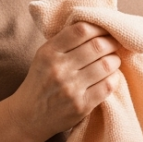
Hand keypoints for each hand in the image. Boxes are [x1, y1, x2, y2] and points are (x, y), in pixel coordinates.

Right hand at [9, 21, 121, 139]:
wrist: (28, 117)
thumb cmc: (41, 81)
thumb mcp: (45, 56)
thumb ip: (67, 41)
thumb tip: (99, 25)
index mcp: (49, 52)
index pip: (82, 30)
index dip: (99, 27)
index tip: (105, 30)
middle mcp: (58, 69)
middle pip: (98, 46)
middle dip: (111, 43)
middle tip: (114, 45)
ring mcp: (70, 88)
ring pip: (106, 64)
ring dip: (114, 60)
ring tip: (112, 61)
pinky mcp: (81, 106)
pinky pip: (108, 85)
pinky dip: (114, 78)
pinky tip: (110, 77)